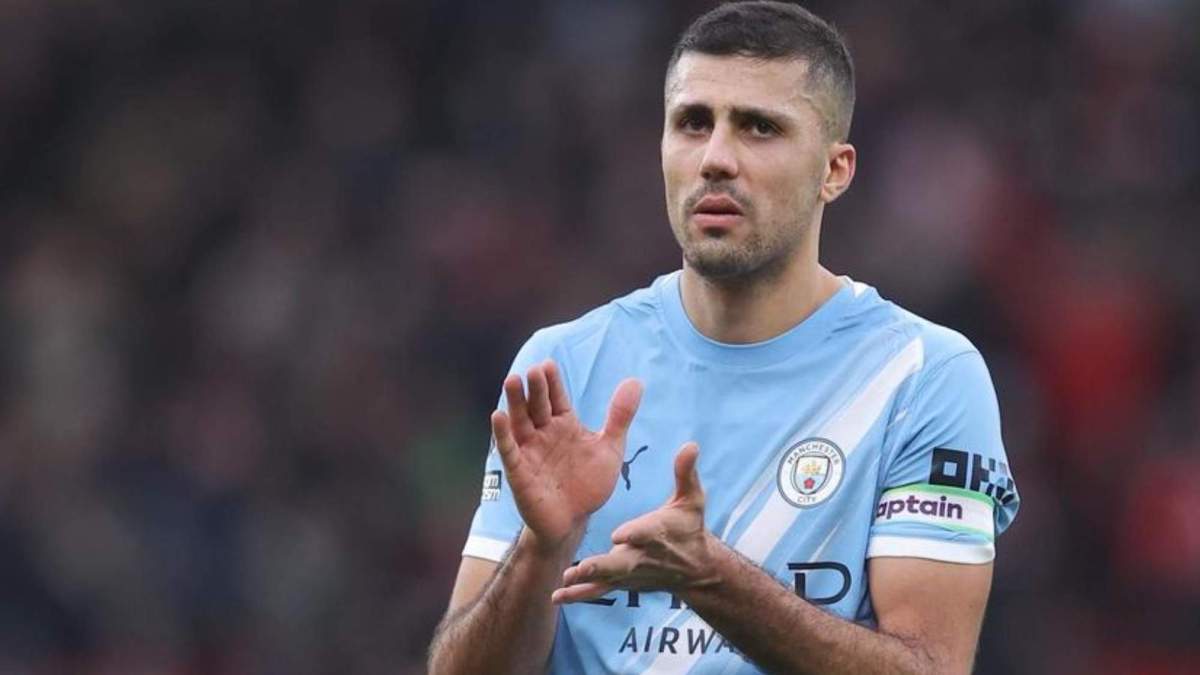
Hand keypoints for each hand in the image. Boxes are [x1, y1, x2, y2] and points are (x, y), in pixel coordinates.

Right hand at [492, 360, 642, 552]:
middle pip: (537, 406)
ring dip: (515, 402)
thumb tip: (635, 381)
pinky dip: (502, 434)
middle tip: (533, 370)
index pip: (557, 398)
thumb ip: (620, 416)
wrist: (574, 522)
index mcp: (564, 425)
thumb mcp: (610, 448)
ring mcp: (529, 451)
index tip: (548, 364)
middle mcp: (543, 434)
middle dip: (535, 388)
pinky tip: (498, 416)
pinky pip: (509, 450)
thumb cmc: (589, 484)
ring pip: (520, 422)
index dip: (552, 382)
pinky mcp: (519, 472)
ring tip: (512, 380)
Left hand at [551, 443, 720, 602]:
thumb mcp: (692, 500)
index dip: (634, 534)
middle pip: (623, 562)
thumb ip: (686, 473)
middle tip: (582, 567)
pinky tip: (556, 597)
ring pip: (607, 578)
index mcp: (658, 533)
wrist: (695, 570)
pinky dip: (579, 594)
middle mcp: (642, 556)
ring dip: (586, 581)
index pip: (645, 533)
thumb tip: (690, 444)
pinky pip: (598, 590)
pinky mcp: (621, 583)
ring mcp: (630, 573)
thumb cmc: (689, 528)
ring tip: (565, 581)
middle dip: (602, 566)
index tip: (620, 535)